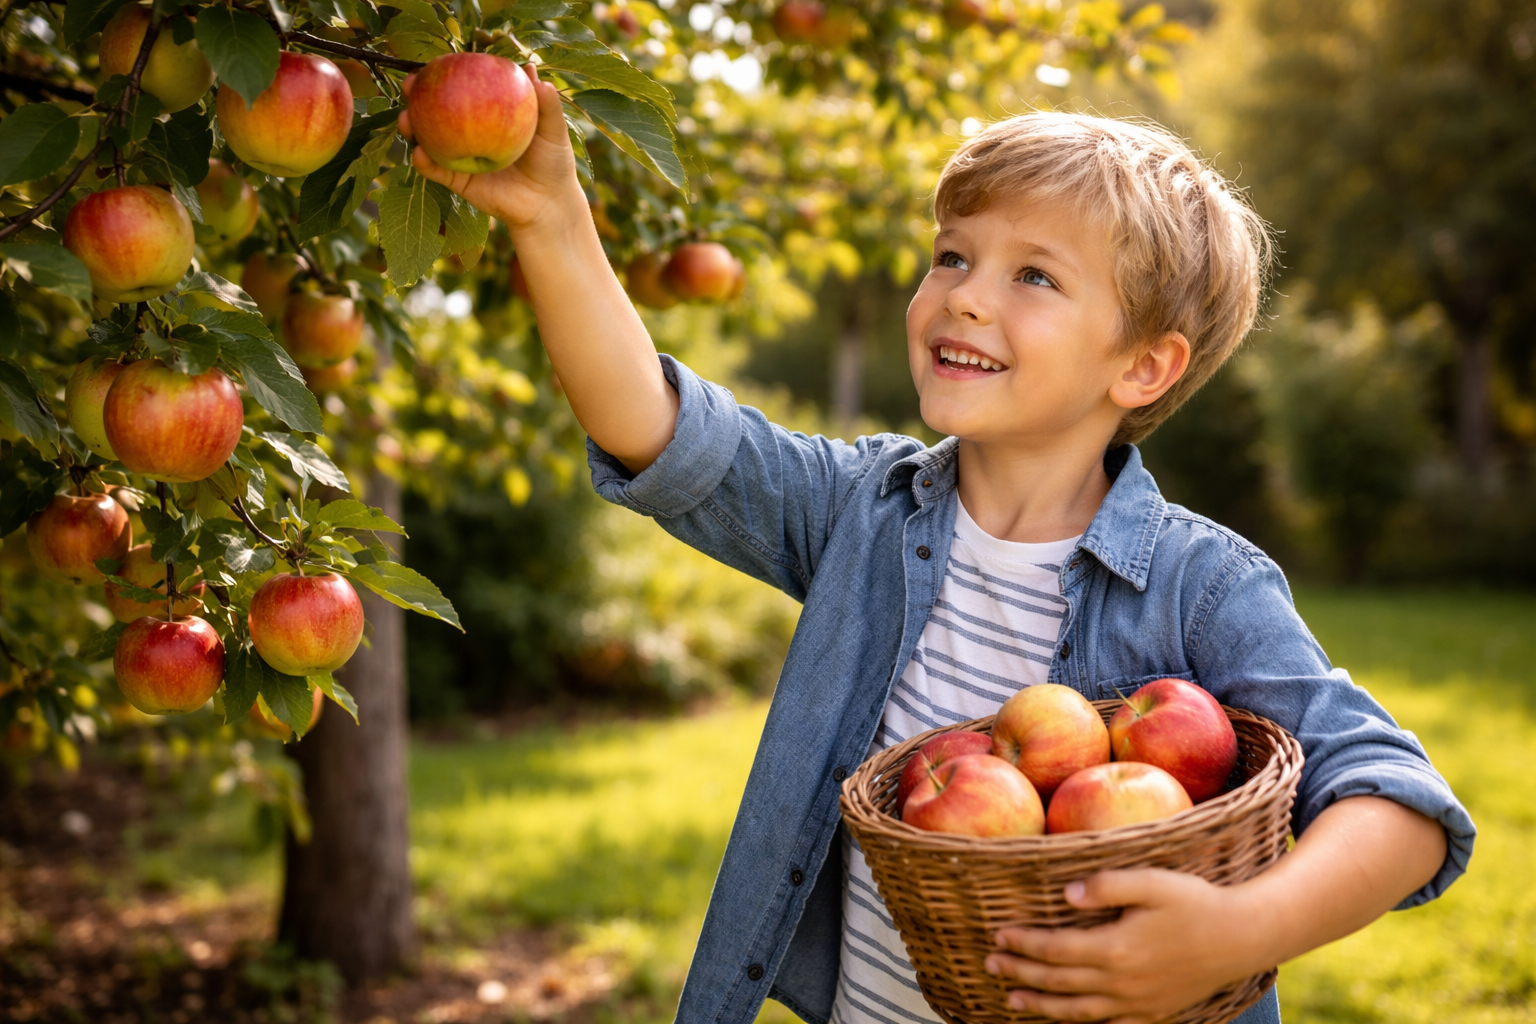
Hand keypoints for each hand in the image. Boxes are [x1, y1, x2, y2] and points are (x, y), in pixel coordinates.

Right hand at [400, 63, 579, 232]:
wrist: (549, 203)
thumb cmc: (553, 162)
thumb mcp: (553, 129)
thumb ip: (545, 102)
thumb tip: (530, 69)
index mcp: (487, 113)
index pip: (461, 87)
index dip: (444, 74)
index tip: (432, 63)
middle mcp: (469, 131)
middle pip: (435, 109)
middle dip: (416, 95)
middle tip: (410, 84)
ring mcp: (460, 156)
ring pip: (428, 138)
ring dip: (410, 127)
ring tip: (405, 119)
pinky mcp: (458, 181)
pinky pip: (436, 171)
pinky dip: (424, 163)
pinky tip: (418, 153)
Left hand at [985, 870, 1269, 1023]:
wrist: (1241, 937)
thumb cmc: (1195, 902)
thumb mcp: (1152, 882)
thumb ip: (1107, 885)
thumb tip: (1066, 893)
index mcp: (1116, 949)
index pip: (1055, 949)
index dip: (1024, 943)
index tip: (998, 933)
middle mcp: (1121, 983)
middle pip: (1058, 981)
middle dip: (1021, 972)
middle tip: (991, 963)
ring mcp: (1137, 1003)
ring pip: (1077, 1011)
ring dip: (1041, 1004)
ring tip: (1012, 999)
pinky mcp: (1152, 1013)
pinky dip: (1080, 1023)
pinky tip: (1065, 1018)